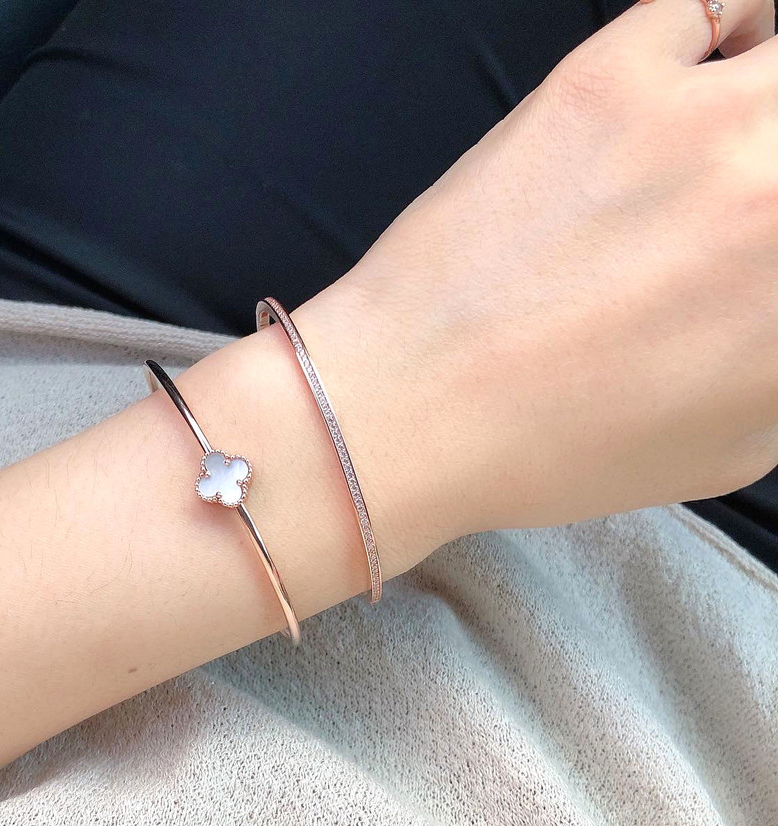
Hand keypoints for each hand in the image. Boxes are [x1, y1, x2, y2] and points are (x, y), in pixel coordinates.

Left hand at [290, 0, 777, 571]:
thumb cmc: (554, 451)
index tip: (759, 258)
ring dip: (771, 103)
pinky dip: (732, 33)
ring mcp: (705, 122)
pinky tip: (696, 85)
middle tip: (748, 203)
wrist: (412, 406)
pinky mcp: (612, 75)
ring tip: (728, 144)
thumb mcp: (722, 452)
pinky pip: (722, 2)